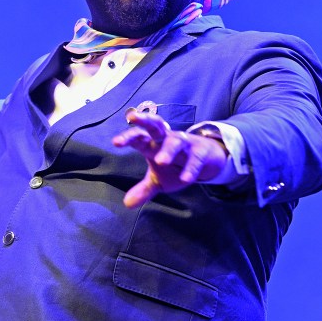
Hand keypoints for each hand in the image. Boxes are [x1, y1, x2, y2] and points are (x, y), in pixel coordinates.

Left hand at [112, 110, 228, 207]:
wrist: (205, 160)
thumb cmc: (176, 166)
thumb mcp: (158, 180)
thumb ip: (144, 190)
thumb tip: (127, 204)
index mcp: (153, 143)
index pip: (138, 137)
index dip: (128, 138)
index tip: (115, 142)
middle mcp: (167, 139)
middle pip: (155, 124)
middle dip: (144, 119)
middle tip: (132, 117)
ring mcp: (185, 143)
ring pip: (175, 141)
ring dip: (168, 149)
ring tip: (161, 161)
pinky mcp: (201, 150)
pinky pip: (195, 157)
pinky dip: (191, 167)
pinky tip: (186, 179)